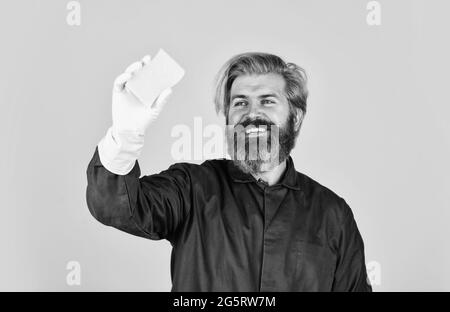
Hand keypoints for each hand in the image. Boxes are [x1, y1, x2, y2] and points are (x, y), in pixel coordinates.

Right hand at [97, 55, 172, 174]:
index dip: (152, 67)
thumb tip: (170, 89)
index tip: (155, 60)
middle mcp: (137, 87)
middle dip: (142, 65)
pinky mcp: (118, 92)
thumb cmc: (144, 121)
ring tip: (138, 66)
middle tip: (147, 60)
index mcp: (146, 89)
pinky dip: (122, 77)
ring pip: (129, 74)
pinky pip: (119, 82)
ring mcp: (127, 88)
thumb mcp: (155, 110)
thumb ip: (162, 100)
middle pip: (139, 72)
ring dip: (133, 68)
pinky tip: (128, 76)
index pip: (149, 75)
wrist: (130, 130)